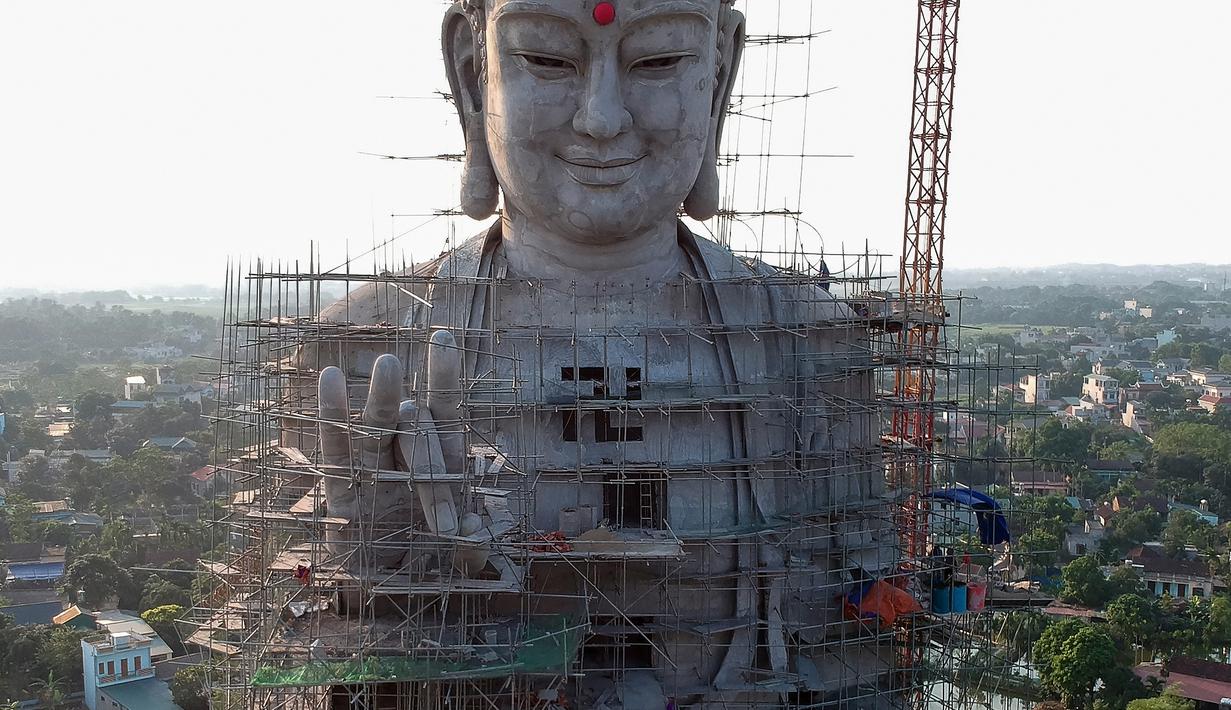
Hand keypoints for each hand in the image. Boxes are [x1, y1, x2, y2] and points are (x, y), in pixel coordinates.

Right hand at [317, 330, 486, 574]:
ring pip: (376, 428)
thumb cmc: (432, 562)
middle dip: (413, 426)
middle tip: (401, 394)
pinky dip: (331, 420)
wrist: (392, 591)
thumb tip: (475, 531)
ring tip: (385, 366)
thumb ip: (470, 548)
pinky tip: (327, 380)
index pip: (445, 412)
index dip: (444, 377)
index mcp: (442, 465)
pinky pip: (335, 453)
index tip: (443, 337)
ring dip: (380, 401)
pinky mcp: (342, 494)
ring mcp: (374, 472)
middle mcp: (408, 458)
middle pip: (413, 426)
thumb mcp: (461, 560)